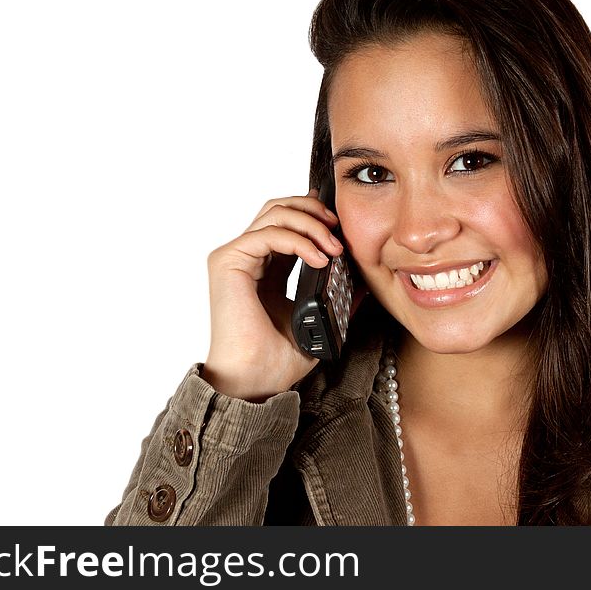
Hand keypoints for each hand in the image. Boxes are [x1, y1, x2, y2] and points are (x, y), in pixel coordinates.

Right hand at [203, 189, 343, 400]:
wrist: (254, 381)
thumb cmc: (275, 361)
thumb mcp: (315, 321)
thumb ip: (333, 298)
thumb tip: (362, 285)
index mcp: (264, 269)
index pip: (286, 223)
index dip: (313, 214)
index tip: (339, 221)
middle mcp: (247, 258)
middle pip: (279, 208)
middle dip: (313, 210)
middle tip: (339, 227)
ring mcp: (235, 257)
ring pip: (275, 213)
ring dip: (311, 224)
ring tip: (335, 247)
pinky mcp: (228, 262)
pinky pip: (268, 233)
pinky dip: (299, 240)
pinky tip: (320, 259)